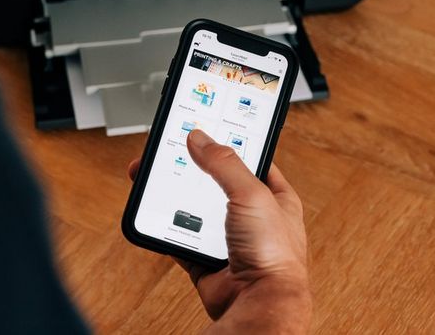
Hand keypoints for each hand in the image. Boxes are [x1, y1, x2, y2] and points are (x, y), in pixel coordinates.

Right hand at [127, 129, 310, 333]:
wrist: (257, 304)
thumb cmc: (274, 256)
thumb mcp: (252, 194)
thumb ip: (224, 164)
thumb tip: (201, 138)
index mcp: (275, 198)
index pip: (251, 160)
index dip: (230, 144)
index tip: (209, 130)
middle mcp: (253, 218)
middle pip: (217, 184)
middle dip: (194, 170)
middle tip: (173, 152)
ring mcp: (229, 240)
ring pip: (197, 211)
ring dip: (179, 199)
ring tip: (160, 179)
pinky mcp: (209, 261)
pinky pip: (182, 240)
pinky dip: (170, 230)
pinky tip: (160, 217)